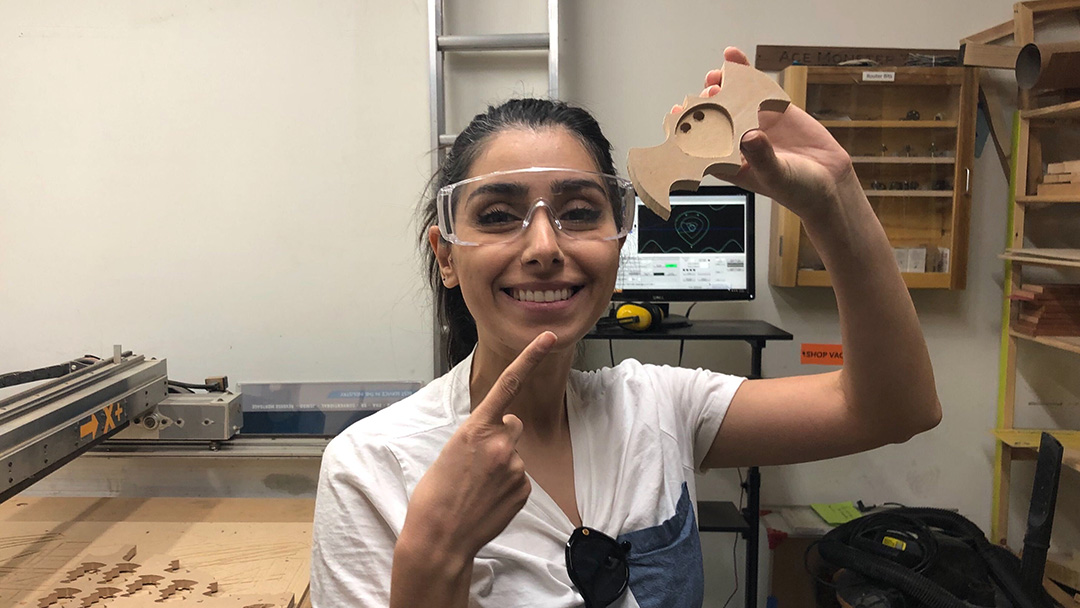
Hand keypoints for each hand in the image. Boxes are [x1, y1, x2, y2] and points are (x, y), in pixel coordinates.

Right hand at [401, 331, 555, 562]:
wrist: (439, 538)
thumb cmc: (435, 495)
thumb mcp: (450, 451)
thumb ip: (479, 435)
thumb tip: (500, 434)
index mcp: (475, 428)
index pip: (508, 384)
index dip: (530, 357)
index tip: (549, 337)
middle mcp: (500, 442)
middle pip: (512, 425)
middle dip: (501, 436)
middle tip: (476, 463)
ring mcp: (515, 467)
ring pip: (515, 454)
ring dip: (501, 465)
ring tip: (477, 486)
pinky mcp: (523, 488)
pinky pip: (519, 477)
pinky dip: (506, 485)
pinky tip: (487, 498)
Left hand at [673, 47, 856, 219]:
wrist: (829, 182)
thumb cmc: (797, 189)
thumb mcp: (777, 176)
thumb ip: (762, 157)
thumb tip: (749, 137)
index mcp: (728, 162)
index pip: (699, 145)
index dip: (686, 130)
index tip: (676, 116)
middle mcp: (736, 141)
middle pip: (711, 117)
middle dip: (705, 104)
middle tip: (708, 94)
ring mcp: (753, 122)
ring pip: (729, 99)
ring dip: (718, 85)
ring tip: (716, 77)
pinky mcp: (772, 109)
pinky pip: (754, 87)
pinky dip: (743, 70)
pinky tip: (732, 56)